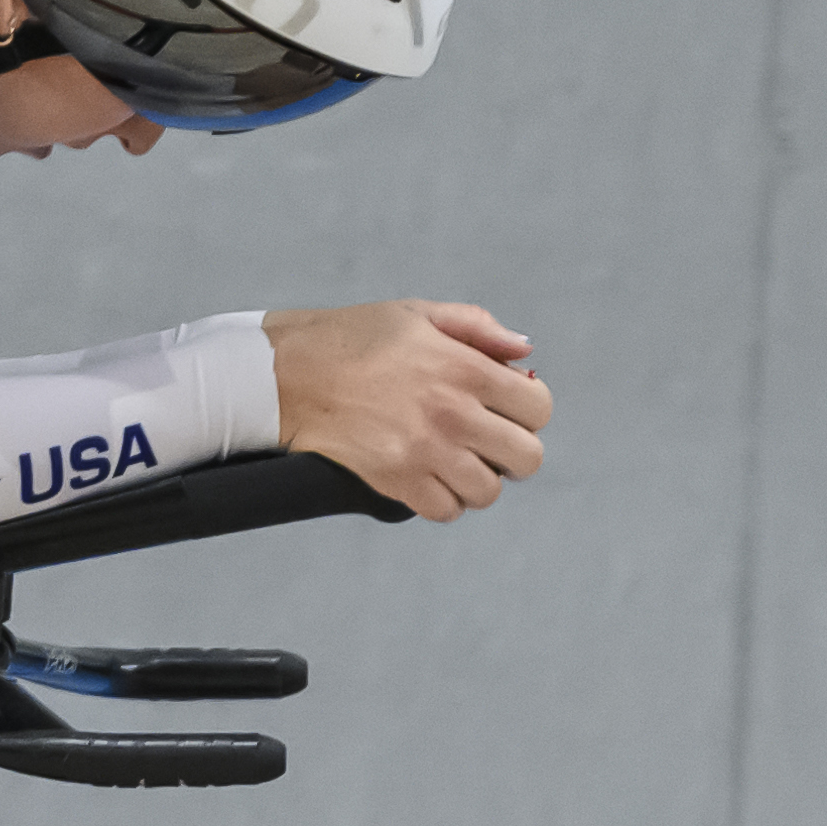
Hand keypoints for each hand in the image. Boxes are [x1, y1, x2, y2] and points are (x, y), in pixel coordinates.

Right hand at [265, 300, 549, 519]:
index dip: (528, 410)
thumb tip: (522, 351)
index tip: (507, 410)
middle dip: (512, 451)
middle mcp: (454, 412)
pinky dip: (444, 500)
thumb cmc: (349, 340)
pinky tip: (429, 477)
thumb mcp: (418, 314)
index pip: (538, 407)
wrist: (287, 374)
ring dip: (477, 478)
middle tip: (487, 442)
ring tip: (455, 461)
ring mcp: (427, 451)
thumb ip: (478, 327)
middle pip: (527, 457)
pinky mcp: (398, 480)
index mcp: (466, 368)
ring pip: (489, 491)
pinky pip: (447, 510)